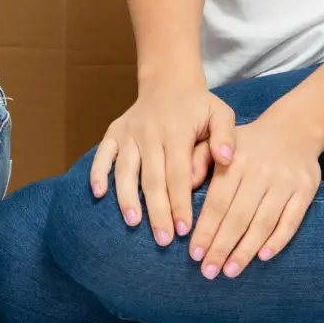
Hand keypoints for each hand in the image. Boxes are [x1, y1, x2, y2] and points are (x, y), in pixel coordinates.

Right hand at [89, 80, 238, 246]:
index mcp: (177, 130)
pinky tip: (98, 194)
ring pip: (126, 170)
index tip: (185, 230)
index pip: (179, 174)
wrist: (168, 82)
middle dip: (158, 211)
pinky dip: (97, 173)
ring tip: (133, 223)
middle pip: (152, 178)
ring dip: (128, 198)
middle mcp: (149, 131)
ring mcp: (129, 132)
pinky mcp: (113, 133)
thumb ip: (226, 136)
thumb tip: (226, 159)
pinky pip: (102, 154)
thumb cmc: (199, 106)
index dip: (181, 203)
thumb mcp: (221, 113)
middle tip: (163, 240)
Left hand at [188, 107, 321, 277]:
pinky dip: (278, 240)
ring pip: (263, 222)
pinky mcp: (306, 190)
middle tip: (208, 271)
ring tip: (230, 271)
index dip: (206, 230)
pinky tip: (262, 257)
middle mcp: (260, 171)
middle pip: (238, 216)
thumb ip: (199, 158)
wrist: (294, 129)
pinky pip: (291, 220)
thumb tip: (183, 185)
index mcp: (235, 161)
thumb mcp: (220, 139)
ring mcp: (284, 182)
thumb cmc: (248, 142)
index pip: (217, 202)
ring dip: (246, 250)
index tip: (194, 253)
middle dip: (222, 247)